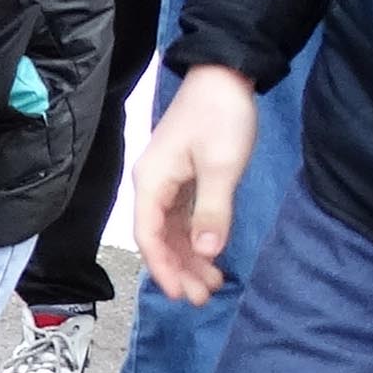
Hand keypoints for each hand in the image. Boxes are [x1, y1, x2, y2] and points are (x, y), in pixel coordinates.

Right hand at [138, 67, 261, 305]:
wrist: (224, 74)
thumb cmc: (220, 116)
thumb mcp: (220, 166)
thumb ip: (211, 212)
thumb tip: (205, 253)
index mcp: (152, 183)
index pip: (148, 236)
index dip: (162, 268)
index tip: (180, 295)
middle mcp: (153, 186)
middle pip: (158, 239)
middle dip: (178, 270)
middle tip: (203, 298)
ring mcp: (168, 182)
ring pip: (171, 231)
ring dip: (189, 258)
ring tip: (212, 283)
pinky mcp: (184, 177)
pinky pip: (183, 218)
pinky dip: (196, 240)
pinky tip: (212, 255)